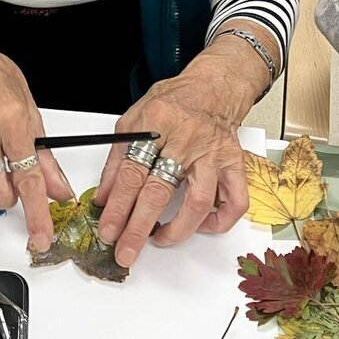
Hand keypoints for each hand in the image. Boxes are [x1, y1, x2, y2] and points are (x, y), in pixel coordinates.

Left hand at [96, 53, 254, 268]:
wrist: (213, 87)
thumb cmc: (173, 103)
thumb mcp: (132, 120)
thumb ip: (117, 160)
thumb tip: (103, 197)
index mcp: (156, 125)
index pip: (132, 173)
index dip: (117, 207)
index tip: (107, 230)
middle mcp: (186, 140)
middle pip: (159, 191)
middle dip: (138, 228)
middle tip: (126, 251)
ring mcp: (212, 154)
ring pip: (198, 202)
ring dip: (178, 230)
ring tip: (161, 240)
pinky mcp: (234, 164)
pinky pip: (235, 201)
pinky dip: (220, 221)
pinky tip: (202, 225)